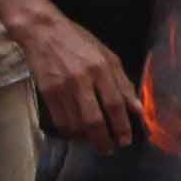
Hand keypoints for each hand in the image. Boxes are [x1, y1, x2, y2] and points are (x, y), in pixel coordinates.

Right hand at [15, 4, 140, 148]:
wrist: (43, 31)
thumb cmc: (79, 42)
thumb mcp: (107, 56)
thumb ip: (123, 82)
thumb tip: (137, 108)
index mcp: (101, 68)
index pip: (115, 104)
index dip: (122, 126)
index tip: (125, 140)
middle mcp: (82, 79)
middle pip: (94, 120)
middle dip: (104, 140)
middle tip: (109, 149)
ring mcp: (63, 87)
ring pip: (76, 125)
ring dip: (87, 139)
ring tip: (94, 142)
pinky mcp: (47, 93)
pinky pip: (61, 121)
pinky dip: (70, 132)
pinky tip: (77, 133)